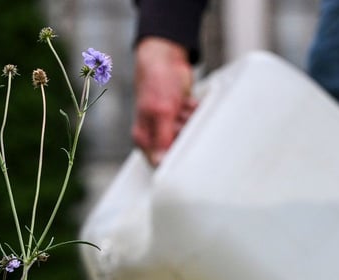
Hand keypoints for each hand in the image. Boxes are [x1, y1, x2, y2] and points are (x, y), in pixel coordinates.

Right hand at [131, 37, 197, 165]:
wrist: (166, 58)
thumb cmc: (156, 81)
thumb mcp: (161, 111)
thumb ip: (162, 138)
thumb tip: (159, 162)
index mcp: (144, 137)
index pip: (159, 161)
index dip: (173, 154)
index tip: (179, 140)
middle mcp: (155, 135)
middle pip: (178, 147)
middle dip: (182, 129)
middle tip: (175, 114)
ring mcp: (169, 125)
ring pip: (189, 133)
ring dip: (188, 118)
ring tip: (178, 104)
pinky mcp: (180, 117)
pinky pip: (195, 122)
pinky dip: (193, 111)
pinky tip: (185, 101)